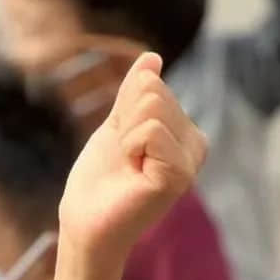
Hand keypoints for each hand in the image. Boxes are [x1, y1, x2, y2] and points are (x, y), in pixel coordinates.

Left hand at [58, 51, 206, 266]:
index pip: (152, 85)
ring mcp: (190, 161)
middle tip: (123, 160)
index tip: (122, 148)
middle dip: (124, 123)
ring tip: (128, 167)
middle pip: (153, 92)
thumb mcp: (117, 126)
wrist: (84, 222)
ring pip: (151, 107)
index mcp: (184, 132)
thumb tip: (151, 57)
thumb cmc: (98, 181)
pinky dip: (130, 148)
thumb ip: (134, 93)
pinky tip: (133, 174)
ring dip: (125, 137)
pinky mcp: (179, 175)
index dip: (123, 113)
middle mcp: (196, 145)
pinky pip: (150, 130)